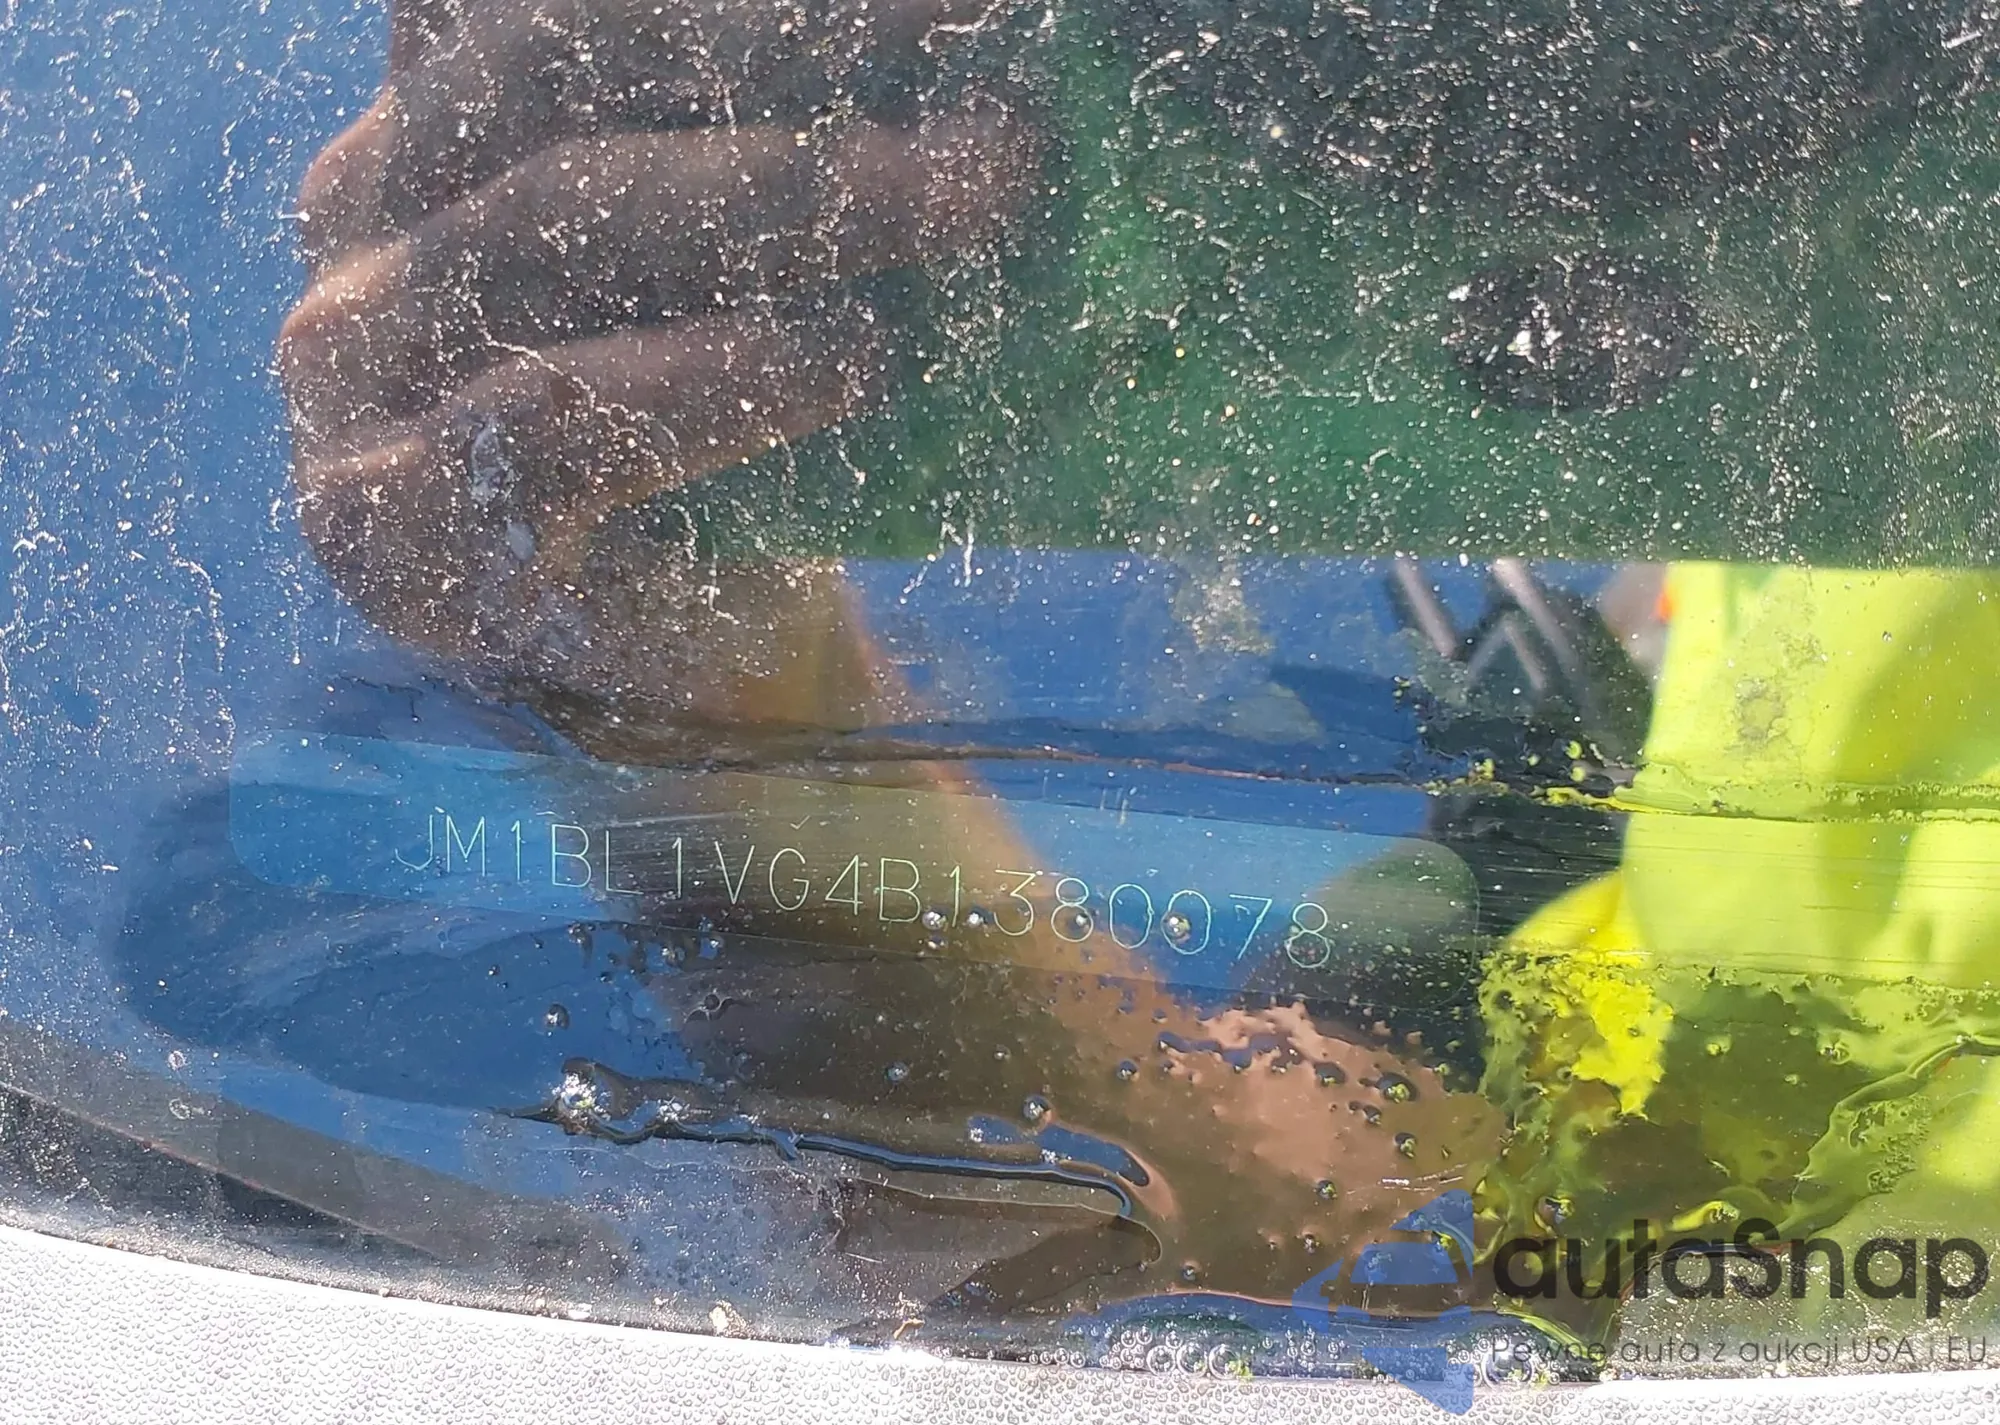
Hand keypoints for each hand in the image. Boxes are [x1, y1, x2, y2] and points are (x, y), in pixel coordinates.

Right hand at [280, 0, 1036, 715]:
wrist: (711, 673)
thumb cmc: (747, 431)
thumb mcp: (750, 255)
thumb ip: (760, 140)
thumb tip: (942, 43)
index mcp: (435, 117)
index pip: (552, 8)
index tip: (939, 0)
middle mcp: (360, 216)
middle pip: (543, 78)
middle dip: (781, 59)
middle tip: (984, 99)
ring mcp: (344, 370)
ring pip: (543, 224)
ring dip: (782, 198)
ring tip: (963, 200)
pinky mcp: (381, 522)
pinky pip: (550, 415)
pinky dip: (713, 377)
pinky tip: (847, 363)